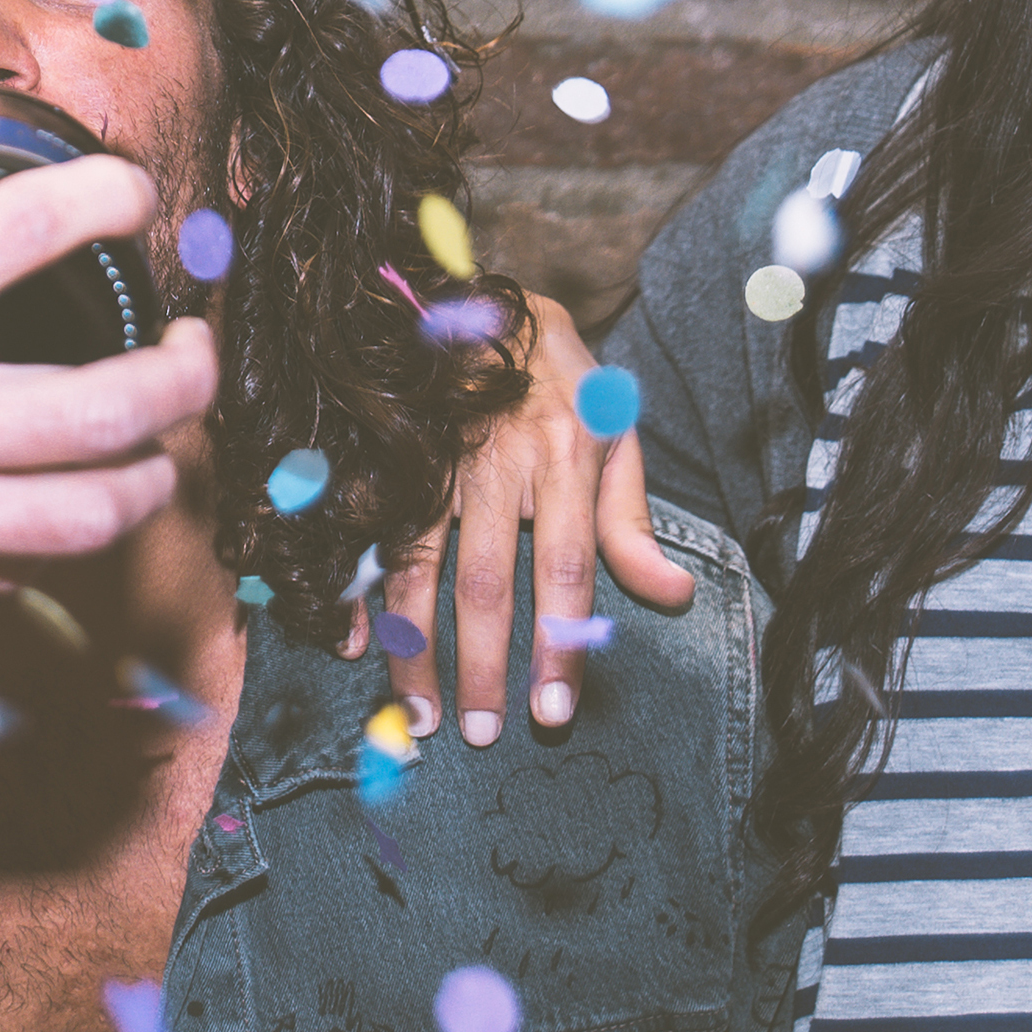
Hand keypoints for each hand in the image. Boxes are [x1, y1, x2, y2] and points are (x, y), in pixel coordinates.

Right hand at [0, 84, 217, 635]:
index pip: (37, 227)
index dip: (111, 194)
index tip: (132, 195)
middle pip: (114, 401)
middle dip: (187, 370)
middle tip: (193, 348)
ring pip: (93, 510)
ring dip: (152, 472)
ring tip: (159, 443)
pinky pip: (21, 568)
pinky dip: (57, 532)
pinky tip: (61, 499)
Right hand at [352, 291, 696, 742]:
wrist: (487, 298)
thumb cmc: (563, 380)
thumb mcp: (617, 435)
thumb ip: (633, 522)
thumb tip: (672, 598)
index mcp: (566, 458)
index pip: (565, 571)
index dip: (557, 646)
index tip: (553, 714)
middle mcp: (498, 463)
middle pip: (486, 581)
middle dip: (482, 666)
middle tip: (481, 734)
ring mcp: (438, 460)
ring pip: (420, 568)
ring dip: (417, 648)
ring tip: (420, 715)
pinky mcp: (394, 458)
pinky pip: (374, 536)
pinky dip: (363, 596)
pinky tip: (359, 647)